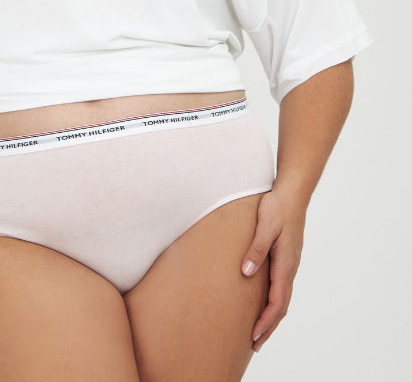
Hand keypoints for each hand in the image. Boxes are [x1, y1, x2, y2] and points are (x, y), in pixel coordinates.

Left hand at [240, 186, 306, 351]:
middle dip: (268, 327)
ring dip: (271, 316)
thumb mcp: (265, 226)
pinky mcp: (285, 257)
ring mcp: (289, 263)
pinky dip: (273, 302)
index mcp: (286, 263)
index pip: (277, 302)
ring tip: (257, 331)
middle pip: (281, 306)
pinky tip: (263, 303)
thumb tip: (246, 273)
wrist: (292, 192)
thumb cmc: (277, 207)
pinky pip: (281, 287)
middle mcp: (290, 267)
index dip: (265, 321)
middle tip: (254, 345)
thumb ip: (256, 249)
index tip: (253, 336)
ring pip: (282, 297)